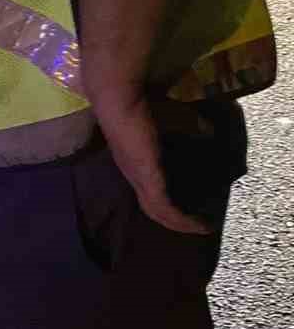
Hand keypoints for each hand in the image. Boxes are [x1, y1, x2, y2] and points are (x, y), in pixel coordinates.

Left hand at [95, 94, 210, 234]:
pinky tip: (198, 226)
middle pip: (152, 206)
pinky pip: (165, 209)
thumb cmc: (141, 103)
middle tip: (197, 224)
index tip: (186, 205)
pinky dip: (181, 220)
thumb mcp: (171, 118)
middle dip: (174, 218)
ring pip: (158, 212)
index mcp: (135, 161)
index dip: (165, 199)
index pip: (148, 189)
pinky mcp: (147, 180)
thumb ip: (189, 124)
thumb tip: (209, 129)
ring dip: (180, 223)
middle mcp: (134, 175)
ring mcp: (138, 179)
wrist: (120, 99)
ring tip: (201, 229)